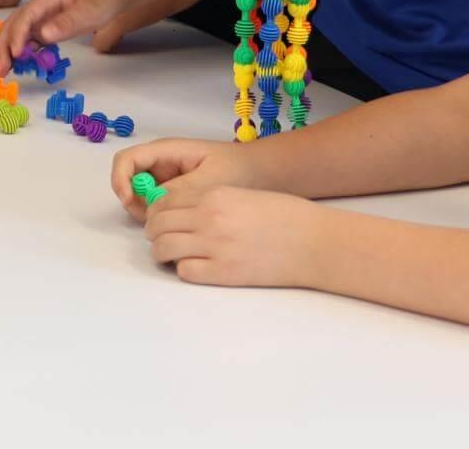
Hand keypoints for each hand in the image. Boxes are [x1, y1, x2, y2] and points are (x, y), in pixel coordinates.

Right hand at [0, 0, 133, 70]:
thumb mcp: (90, 10)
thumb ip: (67, 22)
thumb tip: (43, 35)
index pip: (24, 17)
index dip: (17, 36)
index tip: (17, 56)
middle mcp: (42, 7)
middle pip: (13, 24)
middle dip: (3, 46)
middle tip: (2, 71)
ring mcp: (45, 15)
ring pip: (19, 31)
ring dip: (9, 49)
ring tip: (7, 70)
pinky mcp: (51, 23)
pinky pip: (31, 37)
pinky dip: (23, 50)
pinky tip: (25, 62)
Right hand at [111, 138, 265, 222]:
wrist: (261, 173)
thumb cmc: (238, 169)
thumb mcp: (211, 180)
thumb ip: (181, 190)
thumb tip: (155, 204)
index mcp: (167, 151)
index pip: (127, 159)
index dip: (120, 179)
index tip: (129, 201)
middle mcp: (161, 163)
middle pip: (129, 179)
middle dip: (133, 201)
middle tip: (153, 222)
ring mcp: (166, 178)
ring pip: (140, 196)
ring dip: (146, 212)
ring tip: (171, 224)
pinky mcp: (174, 193)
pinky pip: (154, 205)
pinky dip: (158, 217)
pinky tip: (178, 225)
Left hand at [144, 183, 319, 286]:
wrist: (313, 242)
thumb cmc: (284, 217)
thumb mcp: (242, 196)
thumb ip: (211, 201)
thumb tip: (181, 213)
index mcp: (214, 195)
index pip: (164, 202)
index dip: (157, 212)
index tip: (161, 220)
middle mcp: (209, 218)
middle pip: (158, 225)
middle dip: (155, 233)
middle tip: (162, 239)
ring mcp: (214, 246)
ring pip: (163, 249)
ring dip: (163, 253)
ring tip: (174, 256)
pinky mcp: (223, 273)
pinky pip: (184, 272)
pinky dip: (184, 270)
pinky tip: (197, 267)